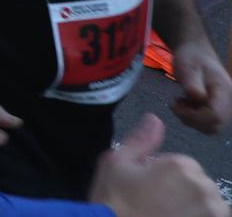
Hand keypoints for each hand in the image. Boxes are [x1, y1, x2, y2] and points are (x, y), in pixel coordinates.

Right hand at [89, 114, 228, 216]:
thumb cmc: (113, 201)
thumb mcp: (116, 164)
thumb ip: (140, 141)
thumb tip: (155, 118)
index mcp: (180, 166)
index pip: (184, 166)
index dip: (165, 176)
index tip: (148, 188)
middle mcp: (202, 187)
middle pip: (199, 185)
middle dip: (182, 192)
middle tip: (155, 204)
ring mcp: (211, 212)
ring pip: (210, 206)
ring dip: (193, 208)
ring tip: (167, 213)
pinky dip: (198, 216)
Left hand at [171, 39, 231, 134]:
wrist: (197, 53)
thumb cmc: (192, 58)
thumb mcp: (187, 67)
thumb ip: (192, 84)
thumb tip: (198, 98)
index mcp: (224, 91)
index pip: (215, 116)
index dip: (195, 116)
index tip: (176, 103)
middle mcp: (229, 103)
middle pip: (214, 126)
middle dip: (192, 120)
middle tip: (176, 104)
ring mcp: (225, 108)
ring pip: (211, 128)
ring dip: (192, 120)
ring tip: (181, 102)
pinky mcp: (218, 111)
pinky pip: (208, 124)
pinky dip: (194, 119)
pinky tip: (186, 105)